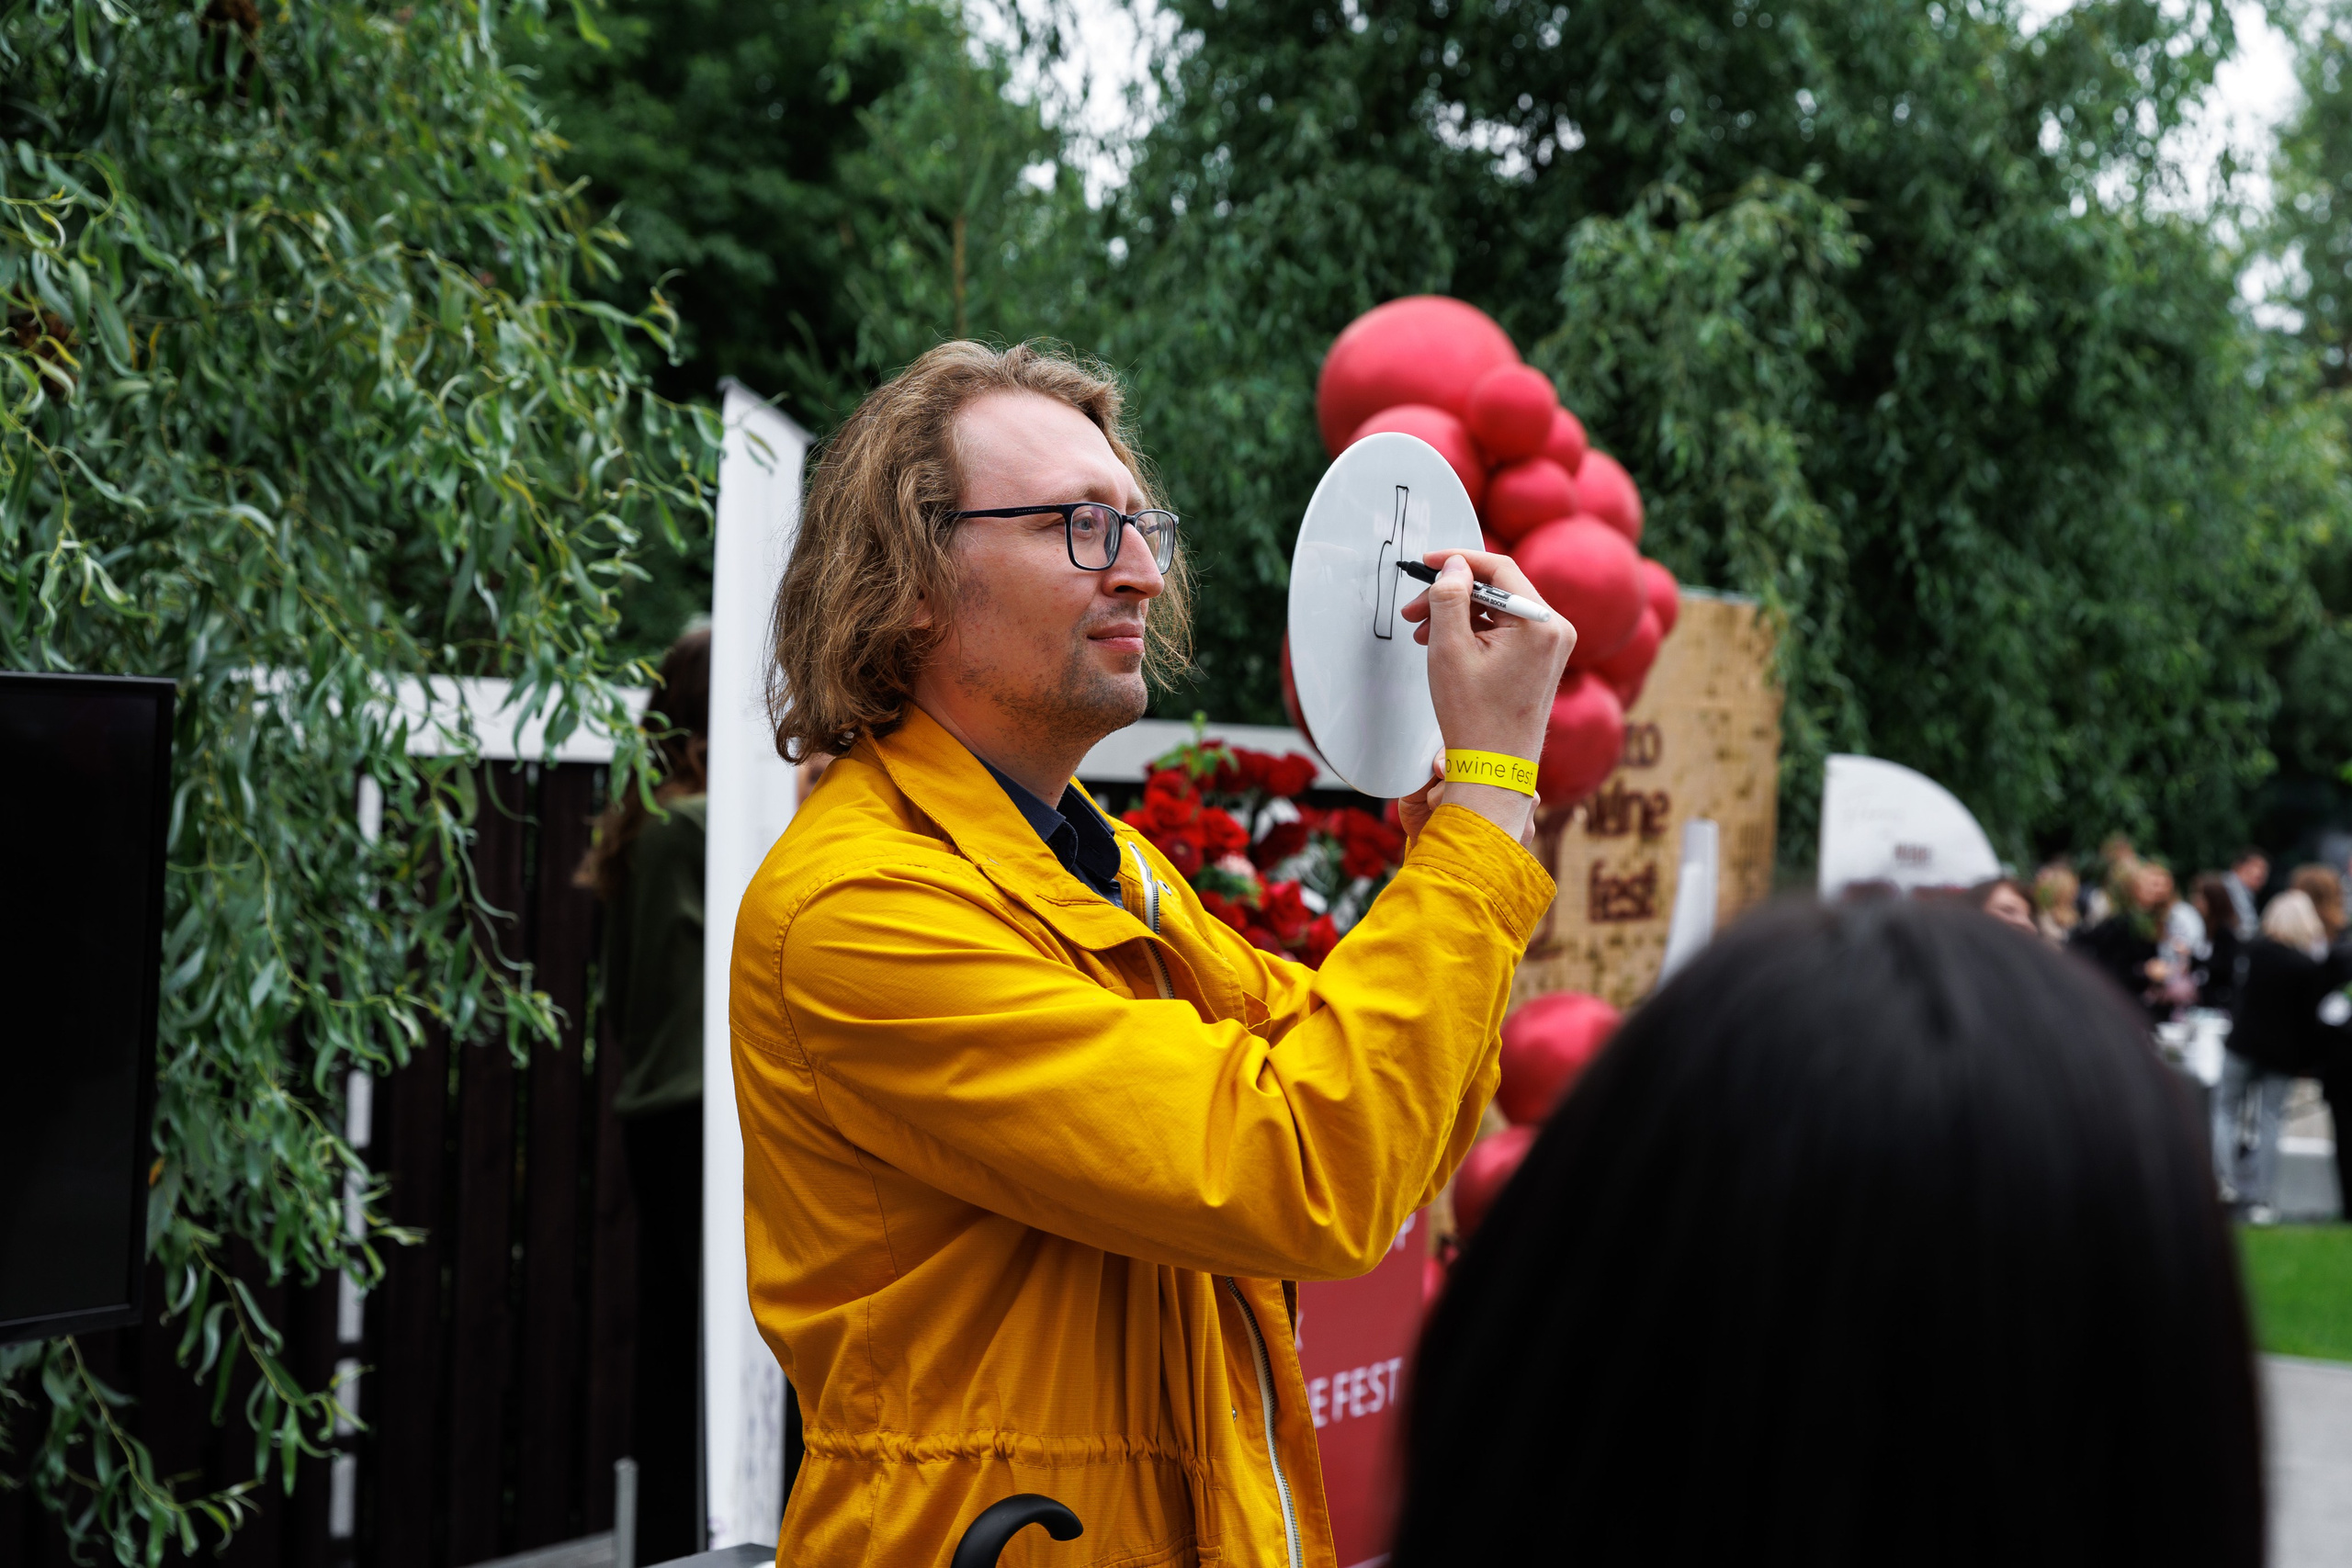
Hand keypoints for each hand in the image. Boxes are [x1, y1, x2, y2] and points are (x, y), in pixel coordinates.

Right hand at [1399, 549, 1575, 841]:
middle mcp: (1556, 629)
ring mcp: (1552, 646)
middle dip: (1452, 594)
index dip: (1458, 560)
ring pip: (1499, 610)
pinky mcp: (1542, 660)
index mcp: (1541, 623)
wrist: (1493, 768)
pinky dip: (1475, 630)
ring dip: (1459, 614)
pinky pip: (1506, 629)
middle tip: (1414, 608)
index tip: (1426, 562)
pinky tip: (1444, 644)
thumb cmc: (1474, 717)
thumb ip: (1449, 597)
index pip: (1499, 569)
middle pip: (1498, 589)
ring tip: (1422, 633)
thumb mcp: (1449, 649)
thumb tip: (1454, 566)